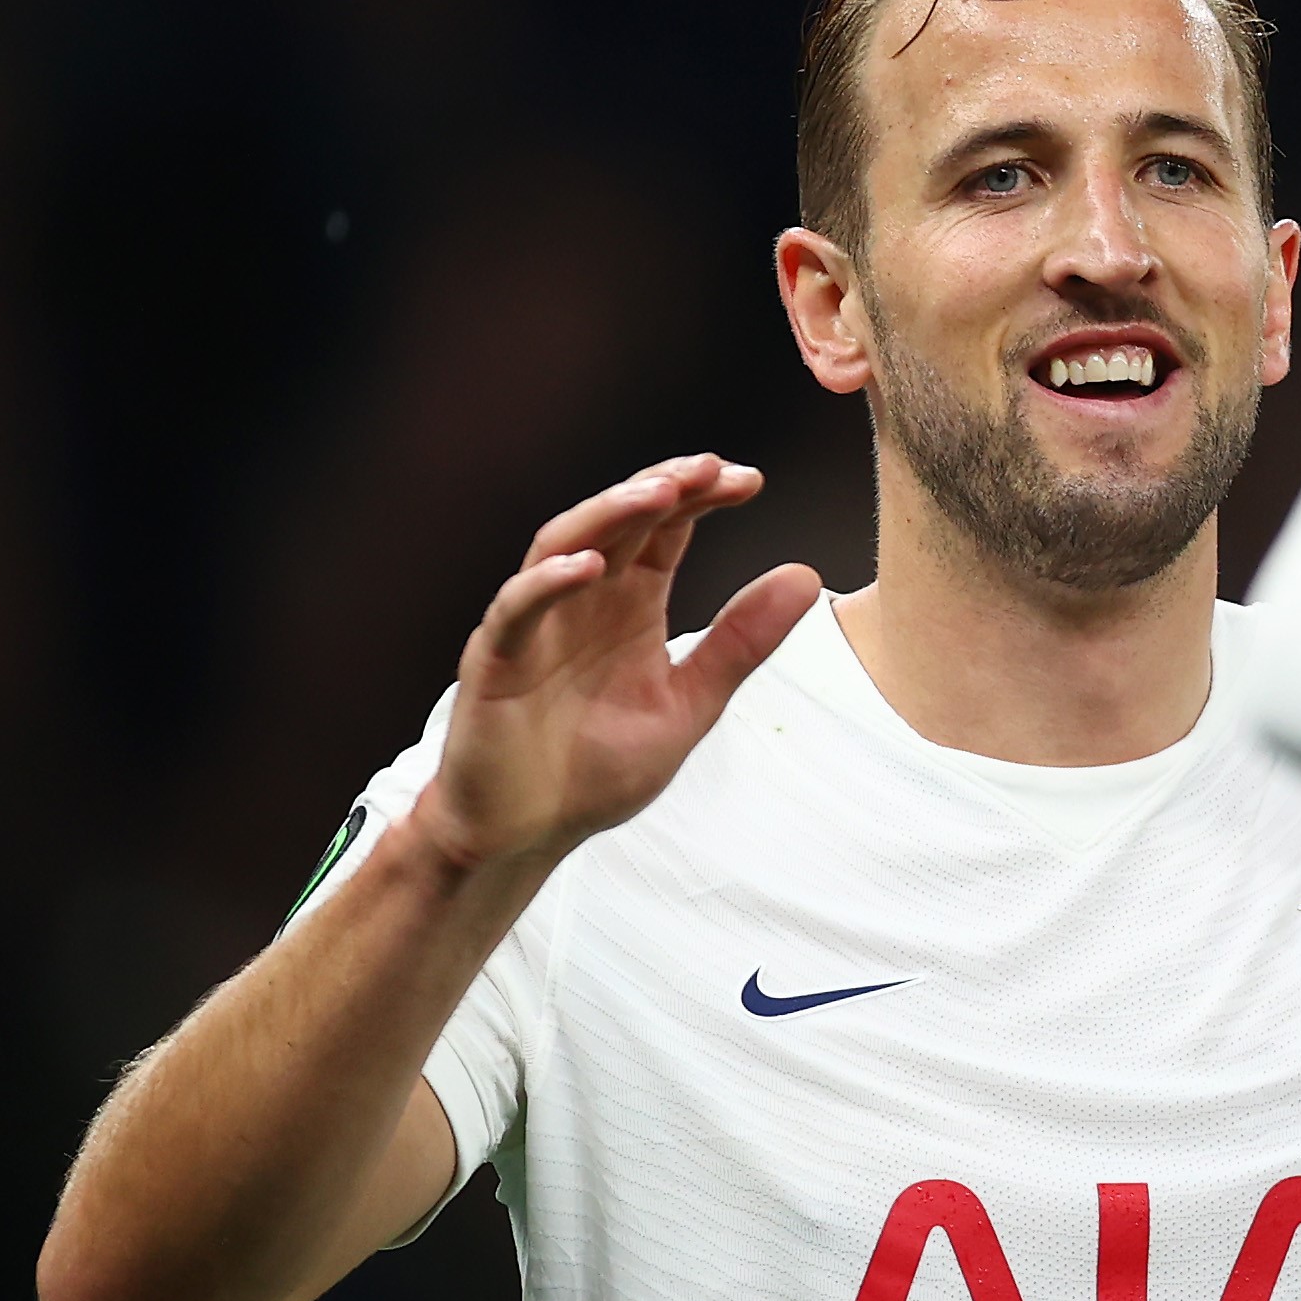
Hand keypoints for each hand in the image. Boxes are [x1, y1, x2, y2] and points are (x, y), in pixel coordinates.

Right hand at [414, 456, 821, 874]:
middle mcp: (583, 602)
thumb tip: (805, 574)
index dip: (701, 498)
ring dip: (609, 514)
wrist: (528, 833)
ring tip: (659, 493)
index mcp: (630, 607)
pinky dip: (549, 583)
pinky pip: (517, 609)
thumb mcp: (689, 703)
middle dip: (662, 488)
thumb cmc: (598, 769)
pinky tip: (590, 566)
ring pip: (564, 546)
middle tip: (710, 467)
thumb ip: (741, 643)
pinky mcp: (496, 662)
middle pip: (618, 521)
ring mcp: (535, 626)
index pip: (665, 532)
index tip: (750, 481)